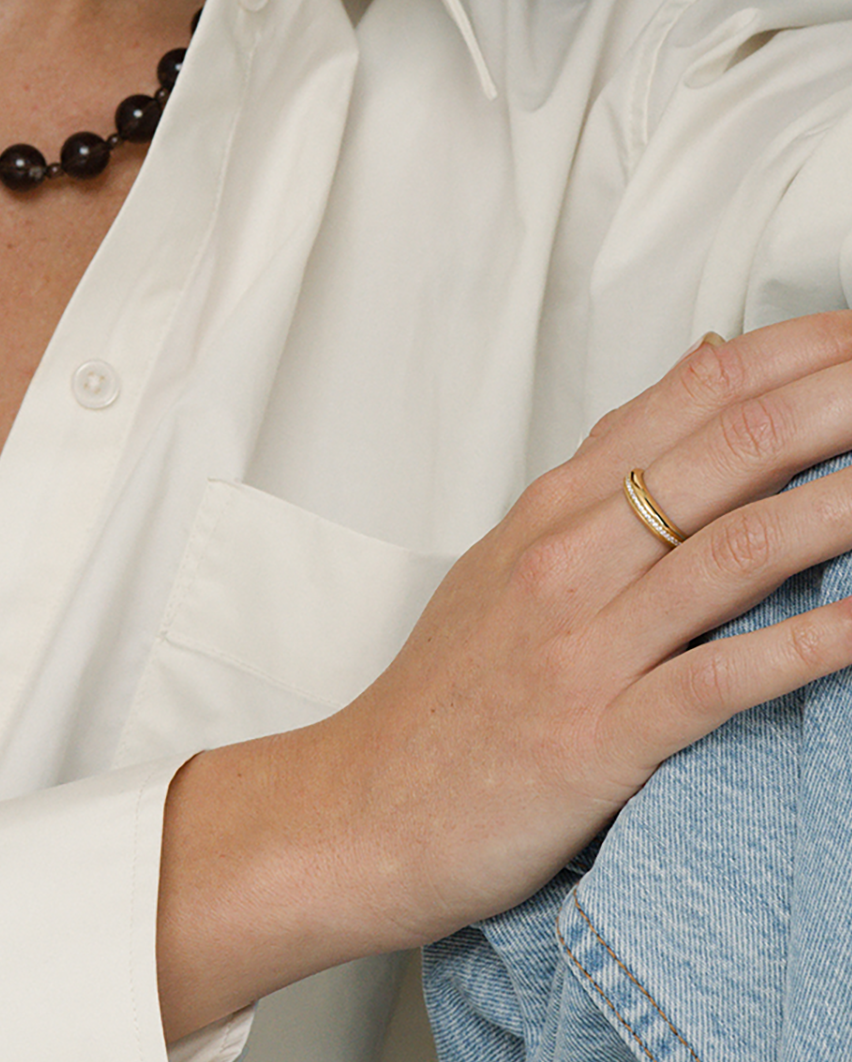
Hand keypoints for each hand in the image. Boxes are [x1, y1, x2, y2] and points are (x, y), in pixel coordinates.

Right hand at [157, 312, 851, 1036]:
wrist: (359, 809)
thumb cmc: (445, 696)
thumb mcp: (513, 555)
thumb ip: (611, 470)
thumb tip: (703, 368)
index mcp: (556, 506)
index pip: (692, 395)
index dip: (790, 354)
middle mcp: (571, 555)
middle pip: (724, 452)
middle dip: (829, 404)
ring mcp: (585, 641)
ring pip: (733, 551)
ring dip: (835, 508)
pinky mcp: (599, 735)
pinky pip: (717, 679)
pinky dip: (801, 647)